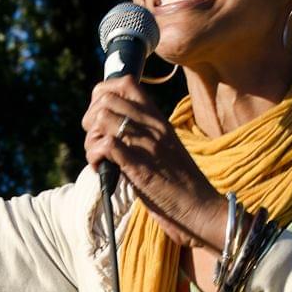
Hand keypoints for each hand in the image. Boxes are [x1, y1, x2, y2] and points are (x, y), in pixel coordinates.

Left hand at [82, 76, 228, 249]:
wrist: (201, 210)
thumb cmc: (180, 184)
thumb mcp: (163, 147)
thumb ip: (142, 133)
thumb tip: (110, 129)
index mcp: (158, 118)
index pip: (125, 82)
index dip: (102, 95)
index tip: (99, 118)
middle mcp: (152, 126)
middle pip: (105, 98)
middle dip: (90, 119)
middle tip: (97, 142)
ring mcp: (146, 145)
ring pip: (100, 119)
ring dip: (90, 140)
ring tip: (99, 159)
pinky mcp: (139, 168)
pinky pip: (105, 146)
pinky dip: (94, 157)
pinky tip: (101, 169)